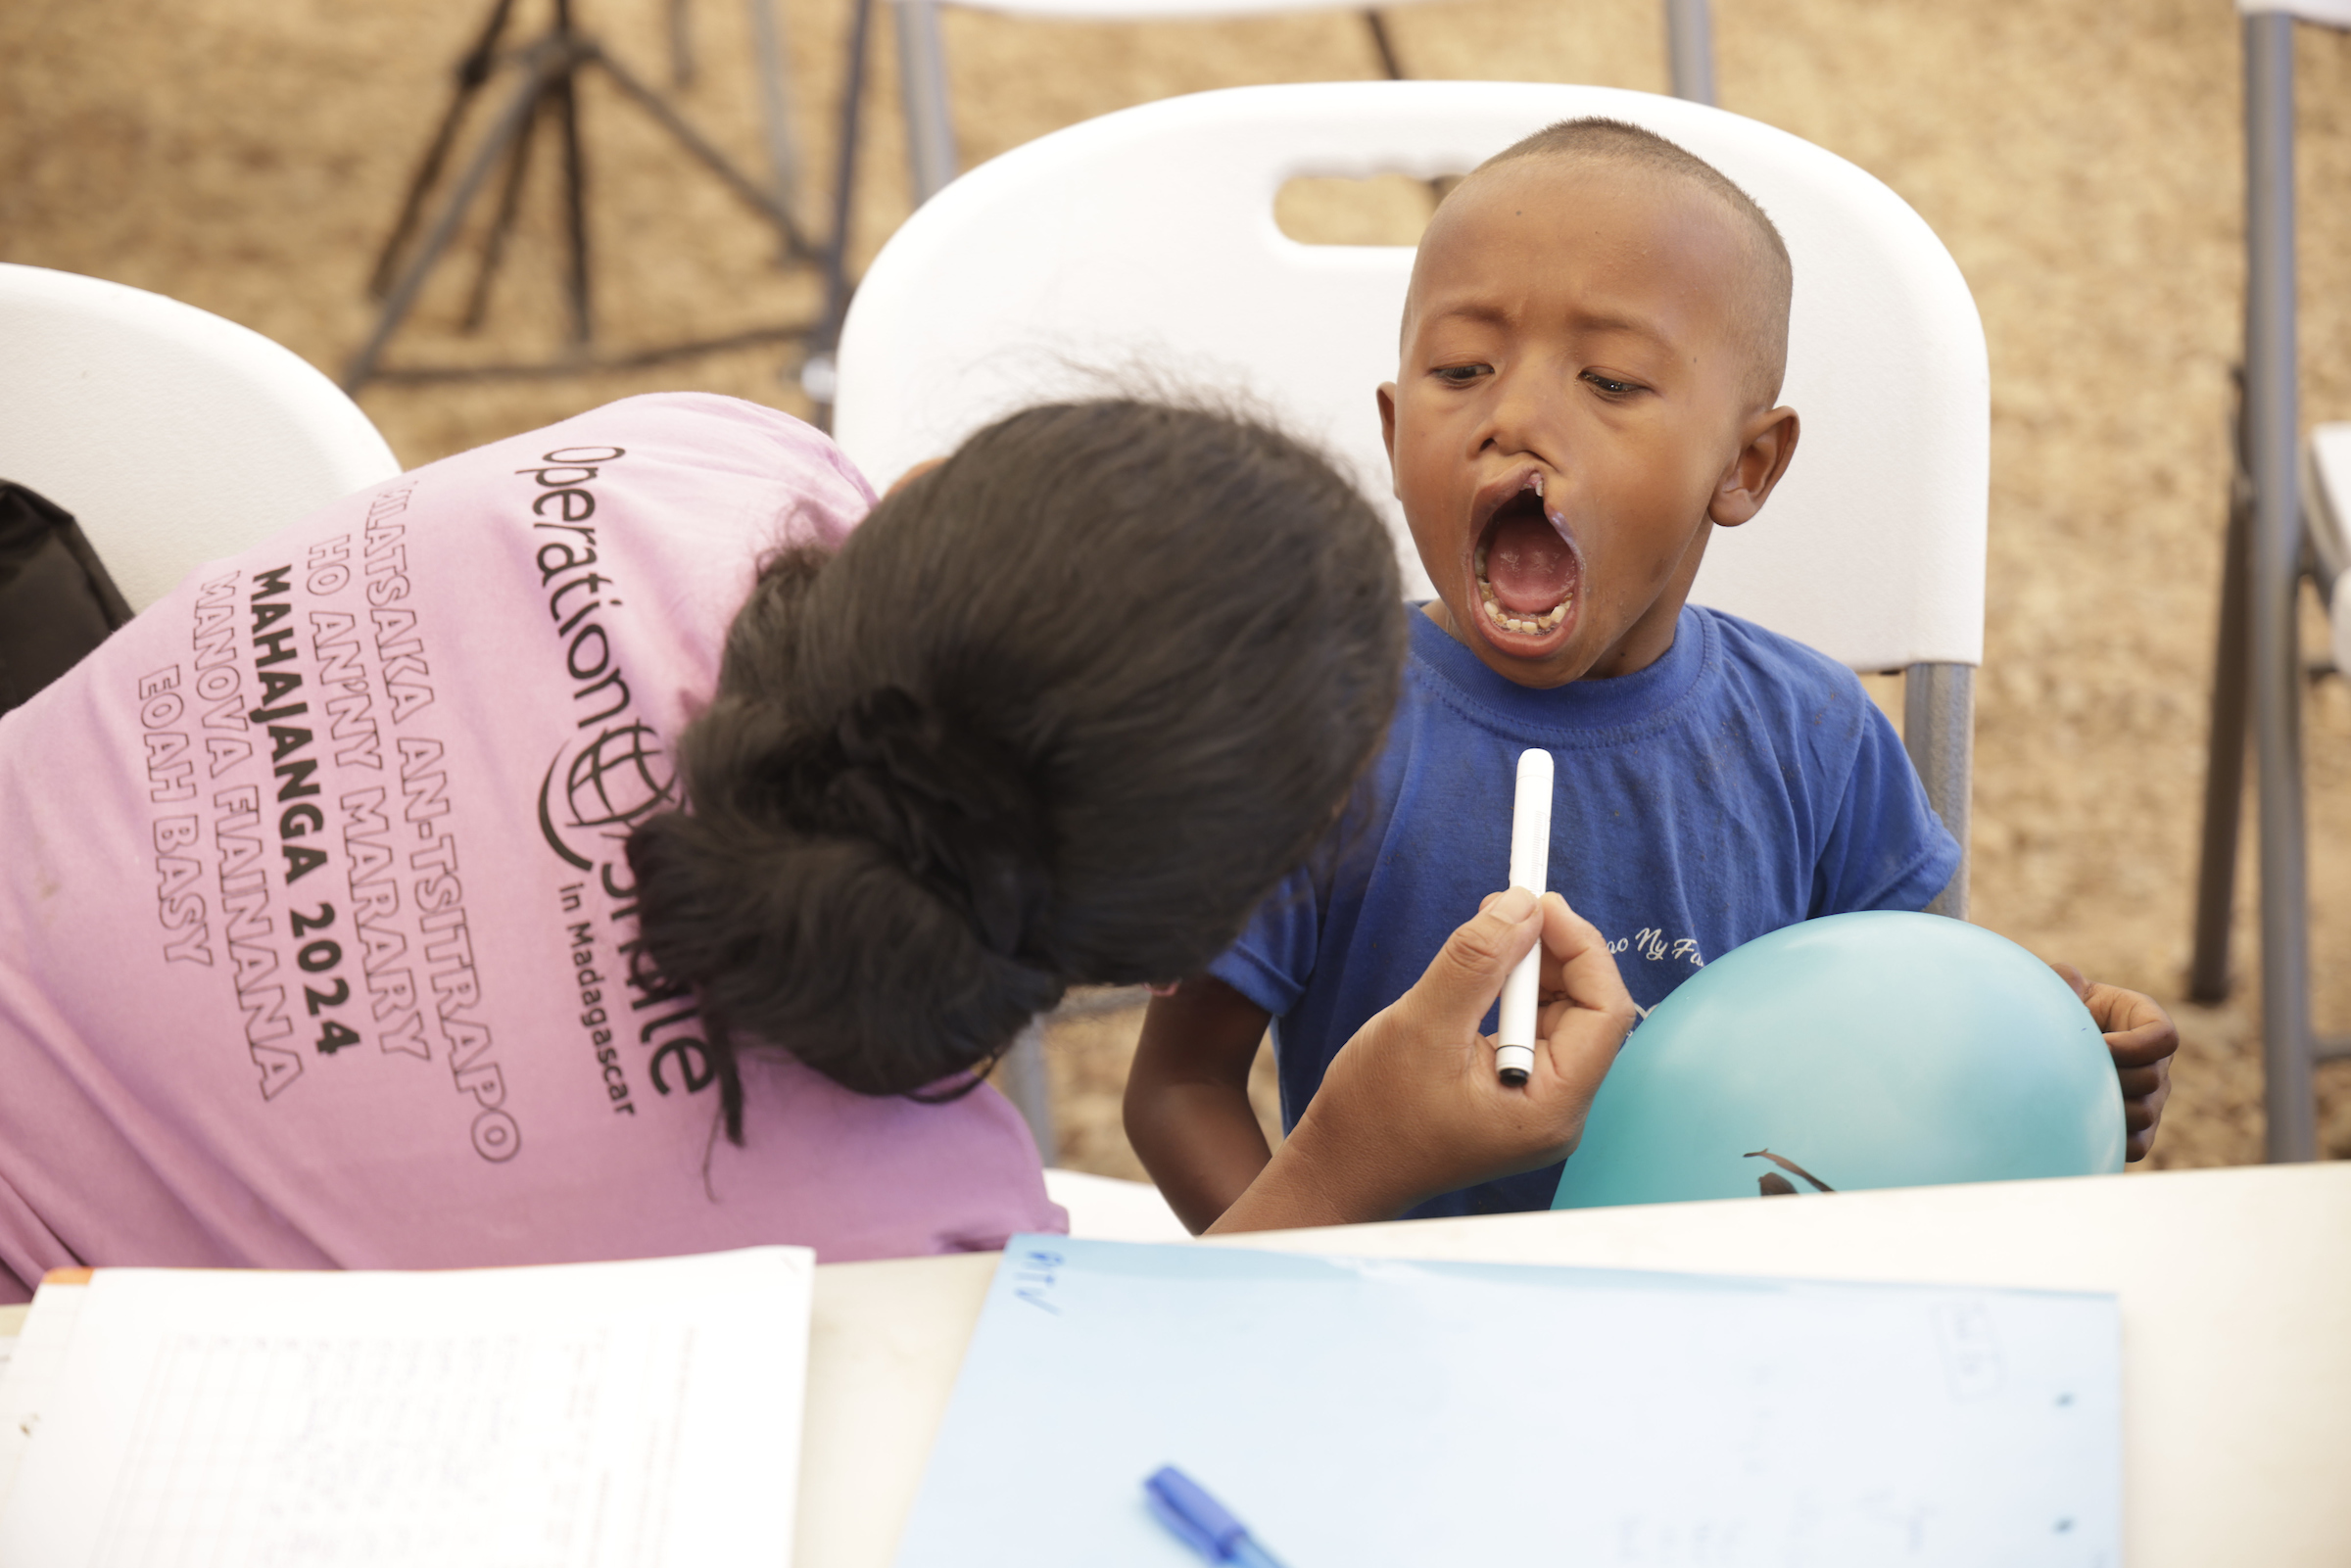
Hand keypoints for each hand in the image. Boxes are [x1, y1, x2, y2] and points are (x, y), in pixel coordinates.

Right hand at [1210, 887, 1637, 1231]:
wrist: (1340, 1167)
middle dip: (1550, 952)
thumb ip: (1475, 962)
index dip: (1579, 947)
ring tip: (1480, 942)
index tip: (1537, 902)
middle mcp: (1558, 1110)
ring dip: (1527, 969)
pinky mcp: (1515, 1094)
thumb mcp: (1421, 1025)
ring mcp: (1538, 1105)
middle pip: (1587, 1008)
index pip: (1604, 1011)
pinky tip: (1475, 978)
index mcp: (1551, 1106)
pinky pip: (1532, 1029)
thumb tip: (1521, 906)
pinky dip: (1510, 993)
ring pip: (1560, 1013)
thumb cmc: (1374, 1115)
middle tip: (1503, 909)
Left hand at [2051, 963, 2176, 1161]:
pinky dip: (2111, 1138)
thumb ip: (2064, 980)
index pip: (2164, 1037)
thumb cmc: (2062, 1012)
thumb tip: (2065, 979)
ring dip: (2107, 1106)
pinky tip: (2079, 1125)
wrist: (2055, 1048)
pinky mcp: (2138, 1129)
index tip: (2099, 1046)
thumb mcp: (2064, 989)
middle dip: (2112, 1076)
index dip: (2135, 1045)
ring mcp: (2151, 1098)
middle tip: (2075, 1073)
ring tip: (2073, 1096)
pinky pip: (2136, 1145)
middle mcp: (2157, 1063)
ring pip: (2143, 1114)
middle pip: (2152, 1079)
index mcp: (2147, 1023)